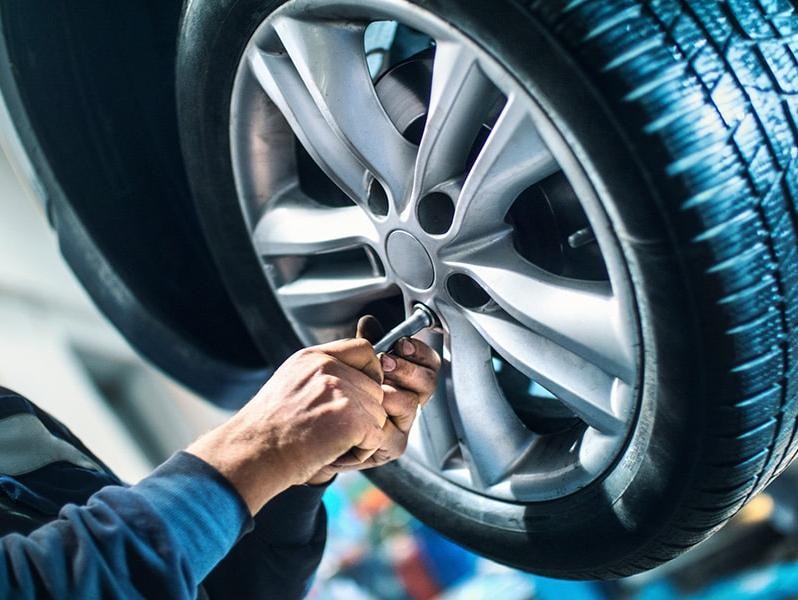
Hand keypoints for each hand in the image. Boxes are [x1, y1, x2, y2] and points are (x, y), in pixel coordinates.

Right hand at [186, 337, 386, 514]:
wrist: (253, 453)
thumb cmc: (268, 428)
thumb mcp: (290, 382)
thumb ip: (321, 373)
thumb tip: (351, 375)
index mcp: (314, 357)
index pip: (364, 351)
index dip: (369, 374)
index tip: (356, 395)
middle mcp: (329, 369)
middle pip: (375, 388)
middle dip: (363, 413)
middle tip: (333, 430)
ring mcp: (341, 391)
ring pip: (378, 413)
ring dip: (362, 434)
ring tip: (330, 442)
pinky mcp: (351, 419)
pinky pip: (377, 435)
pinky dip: (361, 451)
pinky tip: (335, 452)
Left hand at [307, 315, 440, 483]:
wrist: (319, 432)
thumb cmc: (341, 397)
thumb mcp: (353, 366)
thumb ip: (366, 345)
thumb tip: (370, 323)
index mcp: (407, 379)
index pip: (429, 363)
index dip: (420, 351)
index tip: (401, 344)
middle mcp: (409, 401)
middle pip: (429, 382)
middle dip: (407, 368)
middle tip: (386, 362)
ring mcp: (403, 424)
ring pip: (410, 402)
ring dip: (388, 390)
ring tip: (370, 387)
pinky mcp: (393, 445)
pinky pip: (392, 428)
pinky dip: (376, 416)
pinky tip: (362, 410)